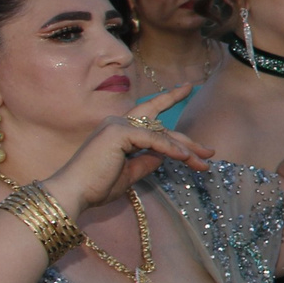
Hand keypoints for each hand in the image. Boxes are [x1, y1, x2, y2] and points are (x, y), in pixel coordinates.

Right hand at [43, 89, 217, 213]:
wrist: (73, 193)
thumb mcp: (131, 172)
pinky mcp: (118, 132)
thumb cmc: (97, 186)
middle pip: (160, 124)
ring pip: (160, 134)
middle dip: (186, 139)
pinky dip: (170, 149)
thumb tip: (166, 154)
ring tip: (203, 162)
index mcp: (118, 130)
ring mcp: (117, 125)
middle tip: (210, 152)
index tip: (187, 89)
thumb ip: (148, 160)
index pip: (150, 117)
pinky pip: (153, 140)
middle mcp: (117, 122)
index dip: (169, 101)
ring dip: (184, 149)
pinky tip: (185, 158)